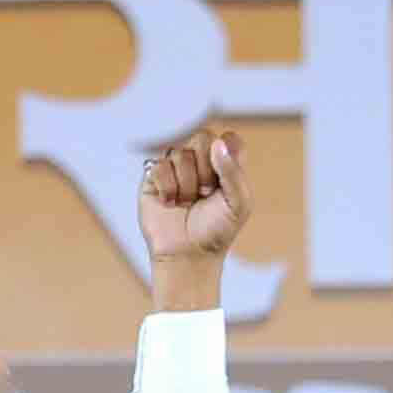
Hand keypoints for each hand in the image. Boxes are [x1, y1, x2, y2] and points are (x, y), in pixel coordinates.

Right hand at [140, 128, 247, 309]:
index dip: (227, 153)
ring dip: (186, 184)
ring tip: (187, 203)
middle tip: (205, 194)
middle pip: (203, 137)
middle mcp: (201, 162)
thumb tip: (217, 143)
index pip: (229, 139)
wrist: (188, 254)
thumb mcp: (239, 203)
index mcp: (225, 165)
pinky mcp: (154, 178)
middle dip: (205, 170)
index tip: (225, 180)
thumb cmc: (217, 231)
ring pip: (180, 153)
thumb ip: (233, 171)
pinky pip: (160, 166)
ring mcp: (176, 168)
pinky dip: (168, 188)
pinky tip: (170, 203)